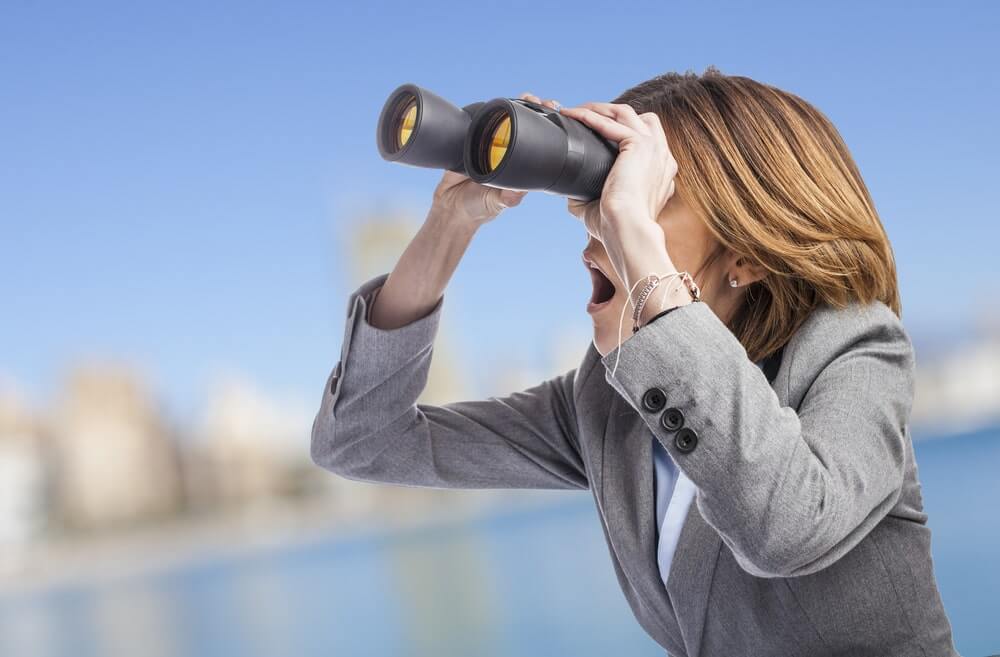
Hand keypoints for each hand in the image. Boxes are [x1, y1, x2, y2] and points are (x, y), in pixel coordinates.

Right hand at [428, 92, 561, 228]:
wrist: (451, 206)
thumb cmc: (479, 207)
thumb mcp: (497, 203)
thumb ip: (508, 197)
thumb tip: (520, 190)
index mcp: (521, 166)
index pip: (541, 143)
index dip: (549, 129)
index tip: (555, 115)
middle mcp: (509, 153)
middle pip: (528, 127)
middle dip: (537, 111)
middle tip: (542, 102)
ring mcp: (492, 145)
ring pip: (509, 121)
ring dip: (518, 107)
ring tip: (527, 97)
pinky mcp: (474, 142)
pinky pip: (484, 123)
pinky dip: (492, 111)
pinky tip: (500, 103)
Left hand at [559, 102, 677, 239]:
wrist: (627, 231)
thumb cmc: (616, 229)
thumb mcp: (606, 208)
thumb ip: (592, 197)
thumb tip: (570, 193)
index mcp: (660, 172)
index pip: (646, 139)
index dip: (621, 132)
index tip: (596, 133)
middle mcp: (662, 157)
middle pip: (639, 119)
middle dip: (611, 114)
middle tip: (583, 117)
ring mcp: (654, 148)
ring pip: (626, 114)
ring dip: (600, 108)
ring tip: (576, 111)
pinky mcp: (640, 145)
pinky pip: (613, 122)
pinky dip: (591, 116)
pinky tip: (573, 115)